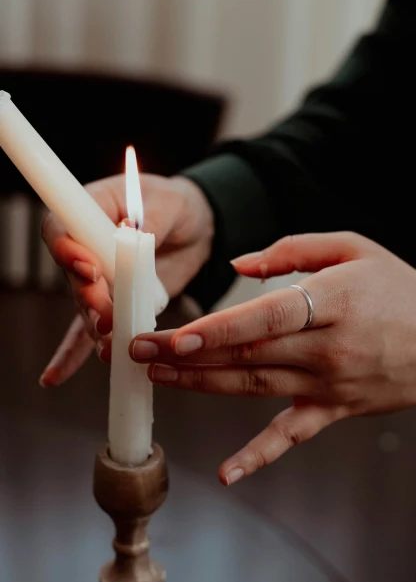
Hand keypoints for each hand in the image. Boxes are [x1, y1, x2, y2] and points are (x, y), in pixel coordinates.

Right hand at [40, 174, 213, 385]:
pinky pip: (90, 332)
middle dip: (90, 298)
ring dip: (98, 327)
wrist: (194, 228)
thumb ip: (148, 221)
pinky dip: (73, 356)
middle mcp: (84, 250)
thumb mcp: (167, 204)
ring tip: (112, 342)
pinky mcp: (114, 306)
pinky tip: (54, 377)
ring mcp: (98, 282)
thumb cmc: (175, 206)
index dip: (68, 251)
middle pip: (73, 278)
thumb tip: (133, 235)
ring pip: (87, 309)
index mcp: (88, 213)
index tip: (89, 267)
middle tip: (107, 311)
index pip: (61, 232)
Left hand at [128, 232, 415, 484]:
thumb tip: (238, 266)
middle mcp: (328, 348)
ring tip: (156, 376)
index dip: (219, 330)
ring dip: (201, 384)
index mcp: (333, 301)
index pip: (266, 318)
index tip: (174, 336)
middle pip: (247, 354)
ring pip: (254, 388)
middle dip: (187, 353)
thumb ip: (294, 250)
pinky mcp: (335, 410)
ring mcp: (330, 384)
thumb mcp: (354, 247)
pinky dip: (258, 456)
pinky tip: (226, 474)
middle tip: (138, 349)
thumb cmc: (398, 288)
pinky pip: (292, 436)